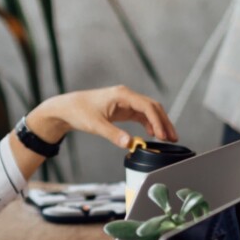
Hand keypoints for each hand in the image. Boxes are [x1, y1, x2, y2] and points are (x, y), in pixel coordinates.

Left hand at [28, 86, 176, 149]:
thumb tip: (130, 144)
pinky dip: (149, 124)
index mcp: (122, 95)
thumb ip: (113, 134)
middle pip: (152, 107)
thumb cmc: (79, 112)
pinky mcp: (122, 109)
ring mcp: (125, 102)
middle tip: (173, 138)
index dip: (157, 120)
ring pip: (148, 111)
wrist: (67, 108)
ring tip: (168, 138)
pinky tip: (154, 135)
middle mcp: (126, 96)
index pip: (146, 106)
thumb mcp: (95, 125)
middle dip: (164, 121)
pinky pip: (141, 115)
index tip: (163, 135)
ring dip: (159, 123)